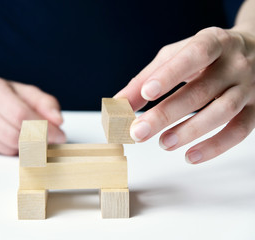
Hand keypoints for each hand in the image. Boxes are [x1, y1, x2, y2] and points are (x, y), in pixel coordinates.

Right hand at [0, 76, 65, 154]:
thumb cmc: (4, 97)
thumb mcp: (25, 93)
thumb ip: (45, 104)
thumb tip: (58, 121)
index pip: (21, 114)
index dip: (44, 129)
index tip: (60, 136)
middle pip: (13, 135)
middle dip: (36, 141)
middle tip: (48, 141)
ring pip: (7, 147)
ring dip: (24, 147)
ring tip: (27, 137)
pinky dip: (11, 150)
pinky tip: (11, 140)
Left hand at [115, 27, 254, 163]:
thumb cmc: (205, 55)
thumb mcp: (175, 55)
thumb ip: (146, 77)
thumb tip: (119, 103)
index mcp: (214, 42)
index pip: (193, 55)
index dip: (169, 74)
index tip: (146, 93)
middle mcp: (234, 64)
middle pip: (201, 91)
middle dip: (167, 114)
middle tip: (139, 132)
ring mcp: (249, 87)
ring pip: (222, 111)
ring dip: (190, 131)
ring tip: (163, 144)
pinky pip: (239, 130)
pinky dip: (215, 146)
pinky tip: (191, 156)